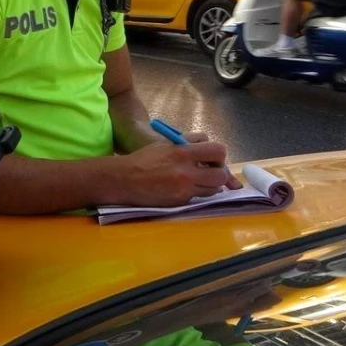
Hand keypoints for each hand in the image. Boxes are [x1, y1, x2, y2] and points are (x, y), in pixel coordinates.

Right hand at [108, 139, 238, 206]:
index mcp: (182, 151)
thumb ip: (188, 144)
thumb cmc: (144, 159)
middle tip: (211, 173)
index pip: (217, 151)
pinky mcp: (180, 201)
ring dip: (210, 185)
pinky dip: (196, 193)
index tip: (211, 159)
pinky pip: (199, 197)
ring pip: (214, 189)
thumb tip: (208, 151)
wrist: (124, 179)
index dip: (218, 156)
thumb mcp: (166, 144)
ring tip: (198, 181)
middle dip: (219, 173)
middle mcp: (186, 171)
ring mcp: (184, 188)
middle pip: (221, 174)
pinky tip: (184, 188)